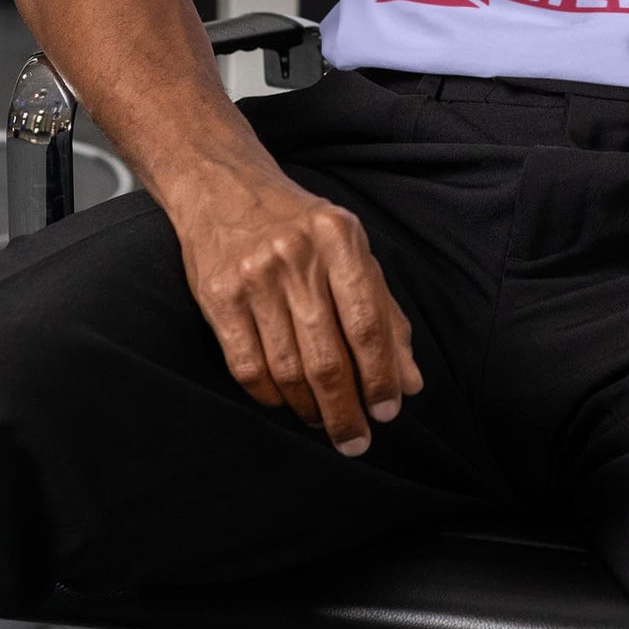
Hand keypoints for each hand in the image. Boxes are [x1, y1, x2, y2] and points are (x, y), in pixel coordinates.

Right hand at [170, 160, 423, 454]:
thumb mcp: (351, 250)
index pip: (367, 322)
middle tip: (357, 440)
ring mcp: (253, 276)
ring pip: (287, 369)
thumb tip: (412, 381)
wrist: (224, 188)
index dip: (381, 376)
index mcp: (340, 239)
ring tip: (324, 422)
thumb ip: (384, 312)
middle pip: (326, 356)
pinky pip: (247, 367)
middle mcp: (296, 256)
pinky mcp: (217, 296)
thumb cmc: (301, 226)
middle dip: (346, 409)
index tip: (389, 412)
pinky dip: (271, 397)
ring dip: (309, 409)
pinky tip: (286, 403)